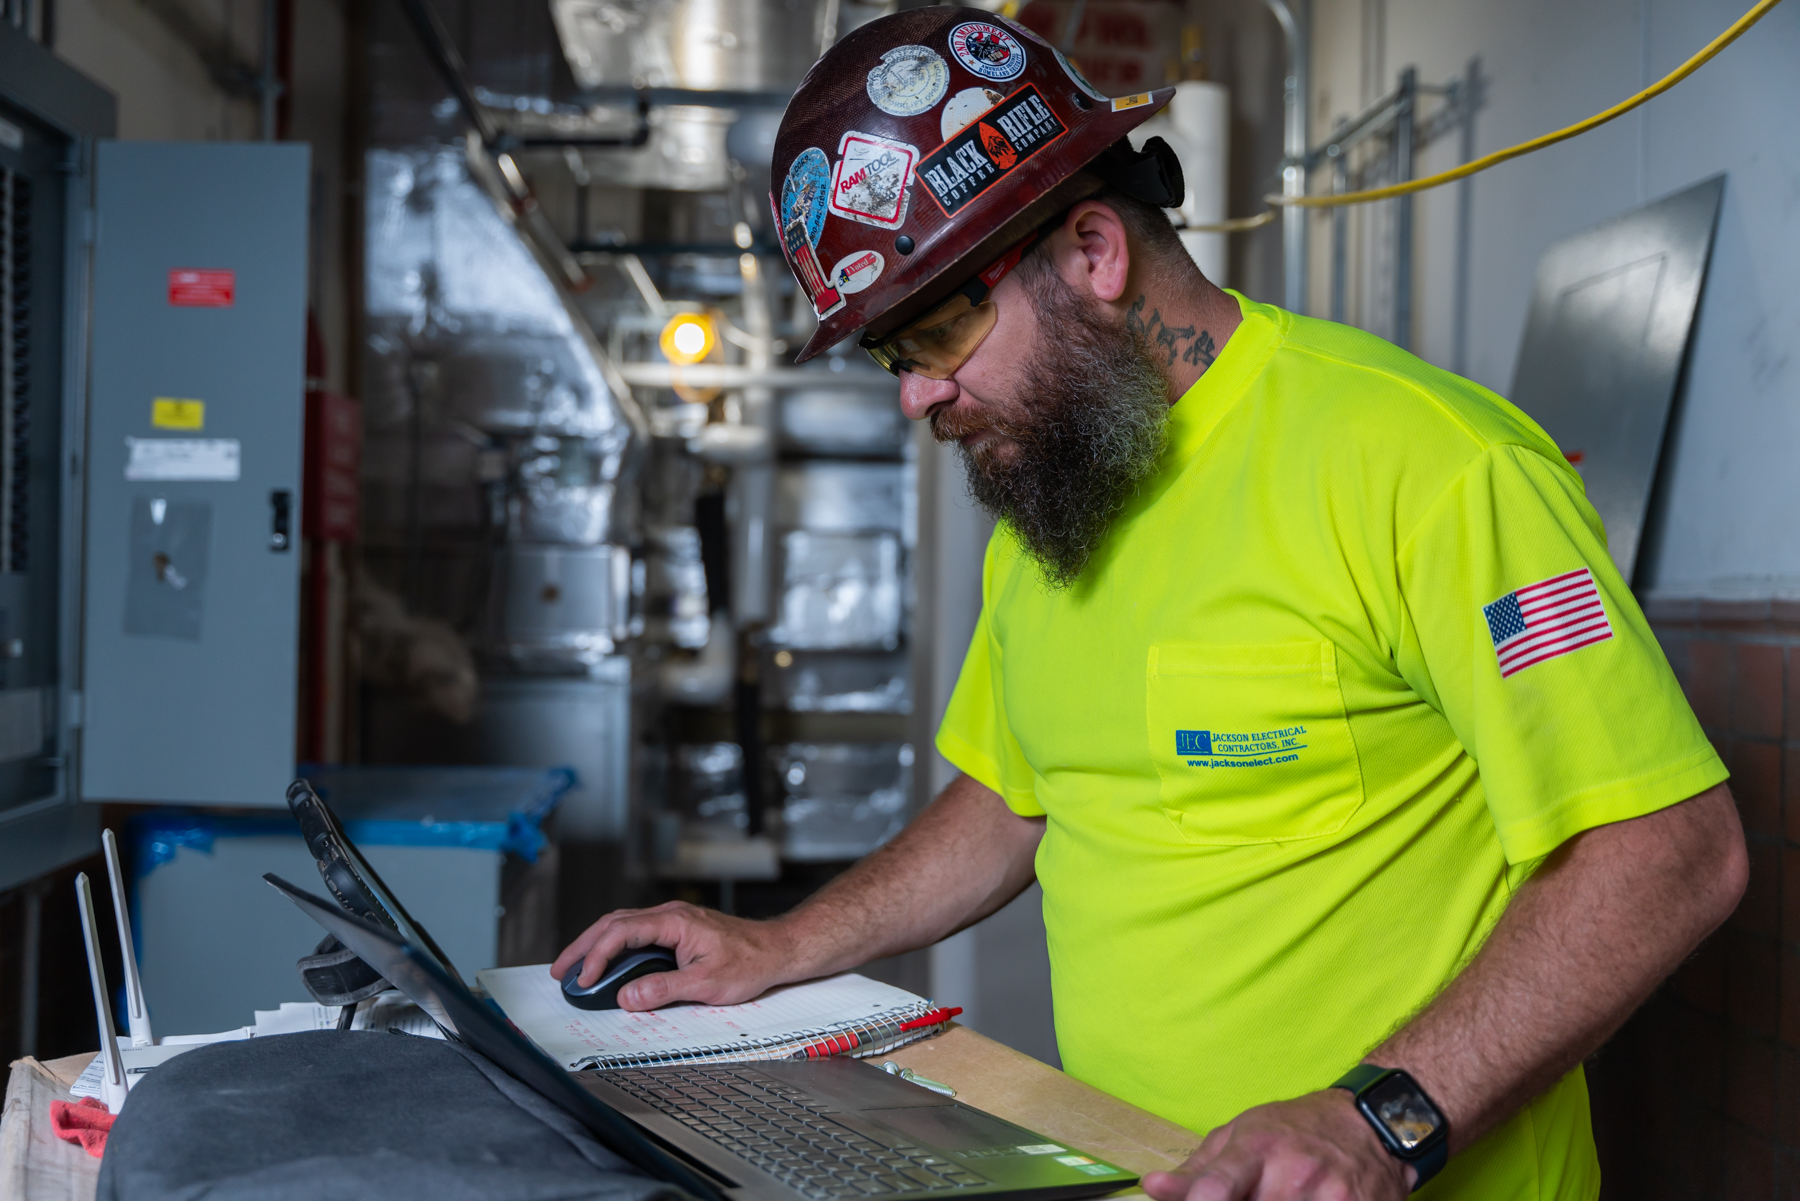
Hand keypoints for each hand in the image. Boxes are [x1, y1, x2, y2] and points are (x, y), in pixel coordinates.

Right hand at [549, 901, 802, 1010]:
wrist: (776, 950)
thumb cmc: (749, 962)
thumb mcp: (706, 984)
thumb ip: (663, 990)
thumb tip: (627, 996)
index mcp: (674, 922)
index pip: (621, 932)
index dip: (596, 956)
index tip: (583, 979)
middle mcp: (669, 915)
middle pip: (613, 923)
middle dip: (583, 946)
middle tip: (560, 970)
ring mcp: (672, 920)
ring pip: (622, 925)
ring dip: (596, 944)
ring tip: (575, 968)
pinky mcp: (676, 930)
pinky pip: (636, 932)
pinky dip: (614, 946)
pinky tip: (607, 962)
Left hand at [1140, 1090, 1410, 1200]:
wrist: (1369, 1125)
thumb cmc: (1295, 1129)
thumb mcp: (1241, 1134)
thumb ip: (1198, 1170)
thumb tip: (1153, 1187)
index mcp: (1256, 1147)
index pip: (1214, 1189)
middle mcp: (1293, 1172)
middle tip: (1242, 1196)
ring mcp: (1329, 1197)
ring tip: (1270, 1196)